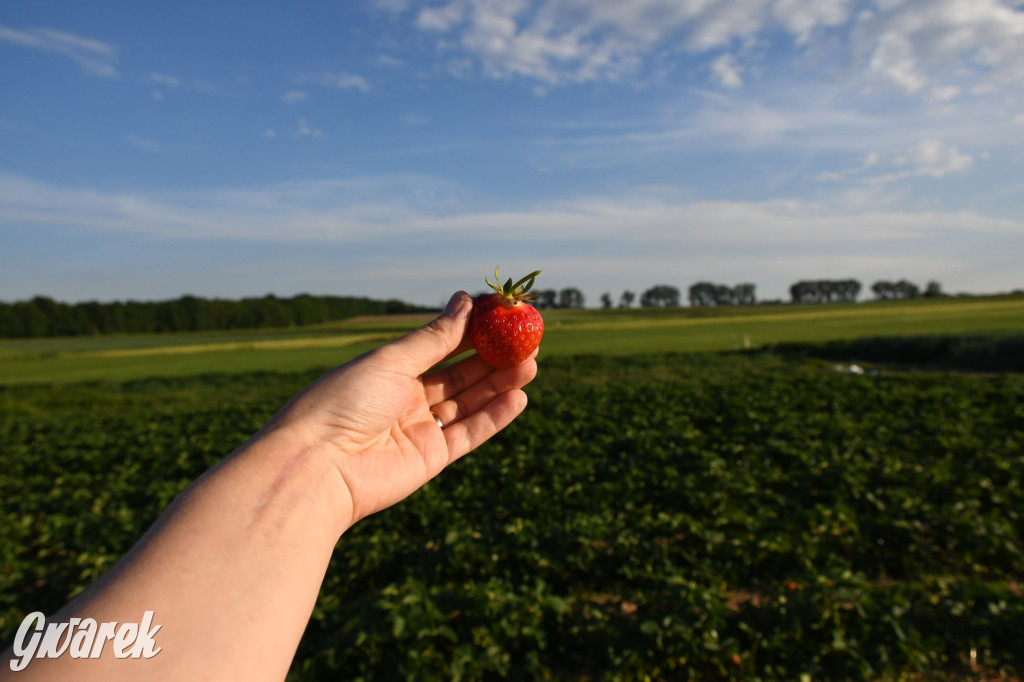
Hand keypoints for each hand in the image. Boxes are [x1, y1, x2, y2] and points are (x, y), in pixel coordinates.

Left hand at [277, 291, 537, 529]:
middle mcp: (405, 397)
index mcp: (389, 369)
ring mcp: (419, 428)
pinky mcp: (430, 458)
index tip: (503, 313)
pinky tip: (518, 397)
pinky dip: (494, 416)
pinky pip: (469, 433)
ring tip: (531, 363)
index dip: (472, 328)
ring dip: (499, 383)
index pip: (440, 344)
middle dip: (493, 356)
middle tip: (526, 339)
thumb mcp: (391, 361)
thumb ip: (435, 337)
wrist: (318, 467)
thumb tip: (466, 300)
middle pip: (459, 373)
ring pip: (469, 402)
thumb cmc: (343, 403)